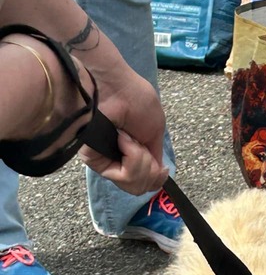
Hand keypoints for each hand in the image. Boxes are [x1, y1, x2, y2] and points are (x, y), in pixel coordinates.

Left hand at [79, 66, 167, 194]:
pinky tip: (124, 141)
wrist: (116, 88)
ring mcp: (106, 161)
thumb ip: (155, 154)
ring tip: (131, 140)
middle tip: (142, 146)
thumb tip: (156, 171)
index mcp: (133, 153)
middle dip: (150, 169)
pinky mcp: (95, 161)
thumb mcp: (155, 129)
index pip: (147, 182)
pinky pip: (122, 176)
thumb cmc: (135, 100)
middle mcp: (119, 160)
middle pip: (142, 187)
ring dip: (141, 162)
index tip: (162, 169)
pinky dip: (131, 159)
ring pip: (133, 184)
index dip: (157, 178)